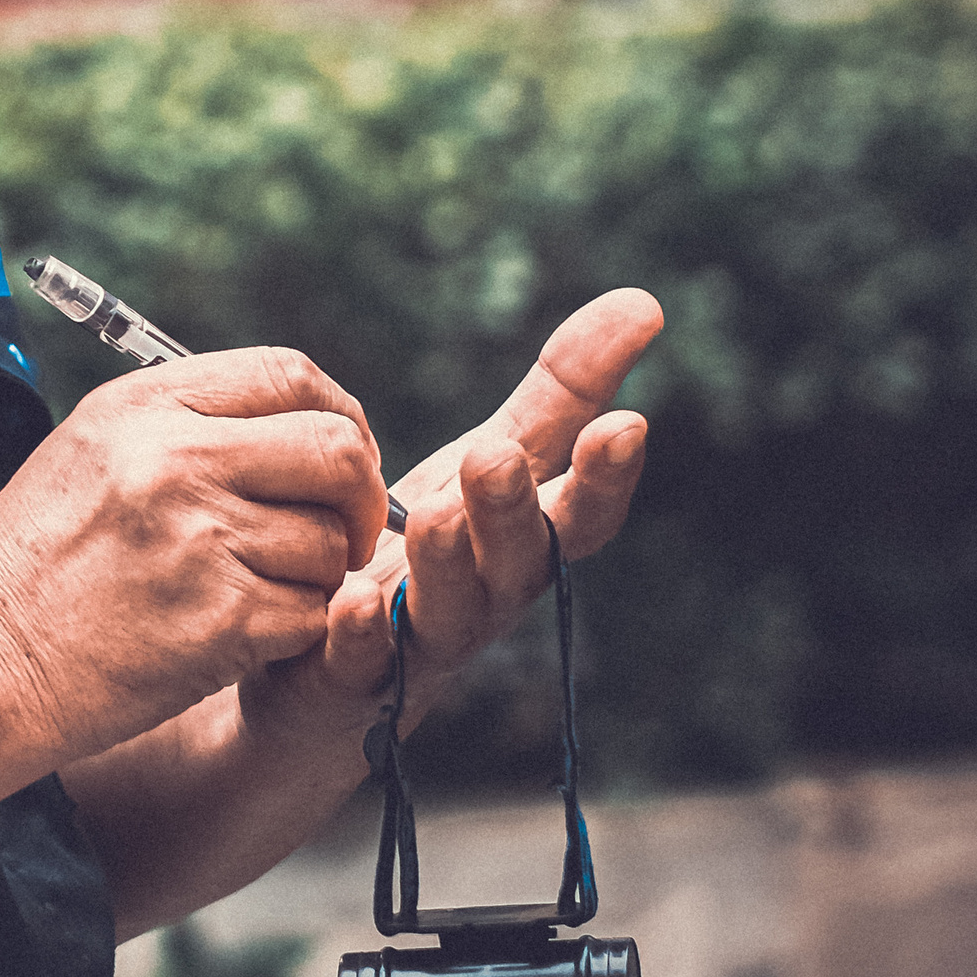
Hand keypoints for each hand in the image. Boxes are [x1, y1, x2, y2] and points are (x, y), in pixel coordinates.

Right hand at [0, 346, 391, 767]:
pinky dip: (290, 633)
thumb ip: (187, 426)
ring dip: (314, 577)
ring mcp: (201, 539)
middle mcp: (175, 459)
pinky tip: (235, 637)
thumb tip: (304, 428)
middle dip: (360, 496)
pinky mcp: (221, 619)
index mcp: (144, 406)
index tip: (338, 460)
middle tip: (344, 534)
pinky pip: (311, 615)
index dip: (338, 416)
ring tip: (249, 593)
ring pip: (331, 544)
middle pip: (336, 449)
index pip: (290, 375)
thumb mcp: (91, 452)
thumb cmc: (32, 564)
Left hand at [284, 284, 662, 725]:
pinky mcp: (349, 677)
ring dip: (445, 566)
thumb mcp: (495, 457)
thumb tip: (645, 300)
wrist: (331, 666)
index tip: (627, 424)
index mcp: (523, 542)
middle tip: (494, 457)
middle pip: (514, 563)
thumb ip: (564, 391)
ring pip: (445, 612)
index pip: (580, 517)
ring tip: (436, 517)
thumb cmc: (432, 544)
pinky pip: (360, 662)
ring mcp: (419, 642)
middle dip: (511, 511)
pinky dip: (361, 636)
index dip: (605, 478)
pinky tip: (351, 602)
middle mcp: (485, 597)